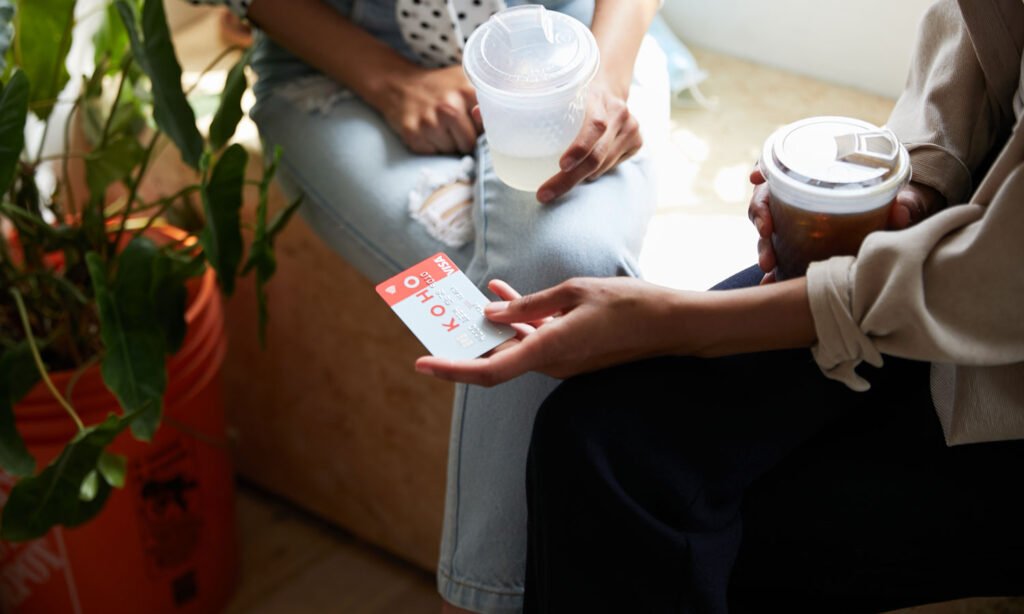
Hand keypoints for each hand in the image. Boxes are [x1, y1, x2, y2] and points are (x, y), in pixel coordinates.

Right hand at [372, 65, 479, 154]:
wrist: (400, 85)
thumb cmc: (440, 88)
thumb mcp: (466, 83)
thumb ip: (487, 102)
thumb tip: (500, 122)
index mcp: (467, 91)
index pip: (487, 128)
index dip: (482, 130)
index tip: (475, 125)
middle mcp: (449, 106)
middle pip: (469, 144)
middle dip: (464, 140)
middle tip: (452, 125)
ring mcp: (429, 121)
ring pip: (451, 152)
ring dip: (448, 144)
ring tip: (439, 127)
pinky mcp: (412, 133)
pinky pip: (433, 154)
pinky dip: (432, 147)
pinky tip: (426, 131)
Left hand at [415, 277, 679, 386]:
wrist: (670, 324)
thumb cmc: (627, 304)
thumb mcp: (574, 292)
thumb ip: (530, 304)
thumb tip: (491, 314)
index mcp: (549, 350)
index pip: (489, 370)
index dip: (452, 370)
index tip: (423, 363)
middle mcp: (551, 363)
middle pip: (496, 360)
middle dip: (464, 344)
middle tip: (437, 321)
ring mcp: (562, 361)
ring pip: (513, 347)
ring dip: (490, 327)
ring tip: (466, 298)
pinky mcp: (571, 353)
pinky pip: (534, 340)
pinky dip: (517, 322)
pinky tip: (503, 295)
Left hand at [536, 77, 641, 203]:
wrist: (609, 84)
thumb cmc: (574, 92)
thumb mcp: (557, 89)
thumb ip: (527, 101)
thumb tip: (480, 113)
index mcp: (598, 97)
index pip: (594, 126)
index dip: (579, 148)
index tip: (561, 165)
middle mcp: (619, 113)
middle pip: (596, 155)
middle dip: (568, 179)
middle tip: (544, 194)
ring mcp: (631, 128)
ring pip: (602, 166)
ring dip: (578, 179)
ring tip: (554, 186)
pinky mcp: (637, 142)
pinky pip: (611, 167)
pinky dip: (593, 173)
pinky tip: (580, 172)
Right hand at [747, 168, 945, 282]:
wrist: (900, 227)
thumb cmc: (896, 204)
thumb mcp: (903, 201)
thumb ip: (904, 204)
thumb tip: (901, 210)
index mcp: (819, 176)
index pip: (783, 166)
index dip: (764, 169)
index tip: (756, 179)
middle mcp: (801, 197)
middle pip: (767, 199)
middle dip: (761, 215)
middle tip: (766, 231)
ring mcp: (796, 223)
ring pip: (767, 230)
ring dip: (763, 246)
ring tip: (767, 265)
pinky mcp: (798, 247)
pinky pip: (778, 256)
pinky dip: (772, 269)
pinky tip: (768, 282)